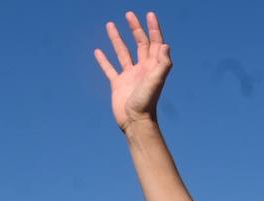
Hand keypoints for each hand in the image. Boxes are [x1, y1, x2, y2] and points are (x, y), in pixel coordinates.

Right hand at [95, 11, 171, 130]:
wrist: (135, 122)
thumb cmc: (147, 103)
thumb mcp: (156, 81)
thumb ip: (162, 64)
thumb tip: (165, 45)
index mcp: (152, 67)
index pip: (155, 43)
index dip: (153, 29)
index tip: (149, 14)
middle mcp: (142, 69)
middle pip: (140, 44)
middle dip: (136, 29)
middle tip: (129, 14)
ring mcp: (130, 76)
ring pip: (123, 53)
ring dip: (117, 39)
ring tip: (110, 24)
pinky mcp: (118, 84)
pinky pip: (110, 69)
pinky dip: (104, 60)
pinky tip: (97, 50)